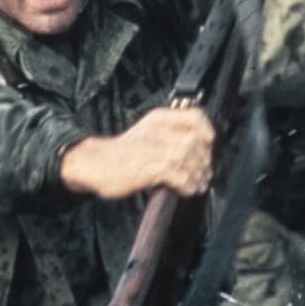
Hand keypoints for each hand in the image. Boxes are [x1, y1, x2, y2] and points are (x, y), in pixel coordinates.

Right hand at [60, 106, 214, 198]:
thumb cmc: (123, 152)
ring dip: (198, 174)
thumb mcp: (147, 132)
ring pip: (188, 157)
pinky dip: (187, 184)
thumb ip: (170, 134)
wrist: (95, 163)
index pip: (194, 116)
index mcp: (158, 118)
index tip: (209, 145)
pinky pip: (178, 175)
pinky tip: (187, 190)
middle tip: (205, 172)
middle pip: (195, 140)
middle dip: (204, 159)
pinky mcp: (147, 168)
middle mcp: (156, 130)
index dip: (207, 131)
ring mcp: (151, 149)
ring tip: (198, 183)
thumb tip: (199, 148)